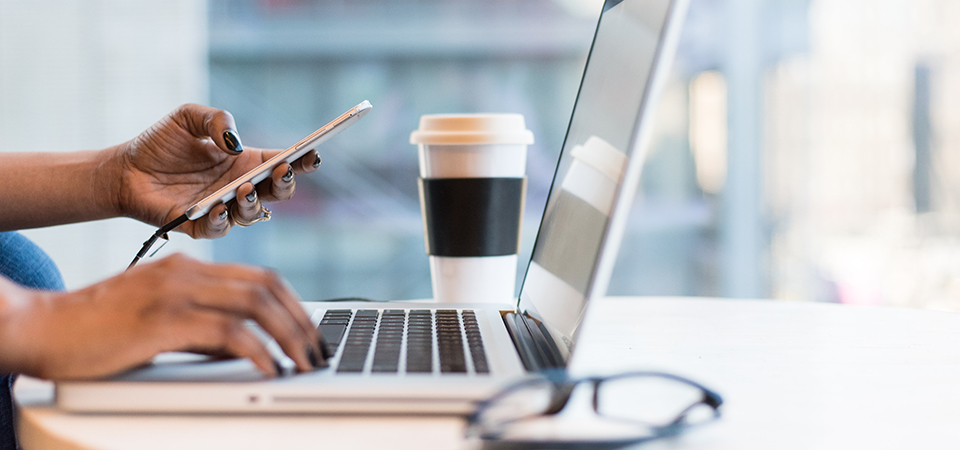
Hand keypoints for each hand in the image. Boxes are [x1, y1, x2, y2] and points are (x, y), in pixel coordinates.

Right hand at [0, 254, 322, 379]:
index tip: (310, 332)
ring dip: (289, 336)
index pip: (260, 276)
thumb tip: (244, 348)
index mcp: (188, 267)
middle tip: (318, 351)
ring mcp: (175, 292)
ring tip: (304, 363)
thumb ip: (202, 327)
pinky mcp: (163, 320)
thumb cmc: (96, 330)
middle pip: (267, 286)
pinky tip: (270, 369)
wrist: (41, 327)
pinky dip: (258, 351)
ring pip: (255, 304)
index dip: (294, 304)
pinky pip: (228, 332)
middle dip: (302, 321)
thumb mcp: (159, 320)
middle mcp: (186, 272)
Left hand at [111, 104, 321, 237]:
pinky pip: (219, 228)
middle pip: (278, 193)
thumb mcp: (188, 117)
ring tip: (244, 188)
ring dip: (254, 202)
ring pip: (253, 214)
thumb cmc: (160, 143)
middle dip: (286, 183)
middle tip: (282, 171)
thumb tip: (235, 142)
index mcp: (245, 162)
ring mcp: (223, 209)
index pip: (283, 163)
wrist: (124, 170)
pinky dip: (222, 219)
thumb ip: (216, 120)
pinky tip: (218, 206)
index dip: (302, 160)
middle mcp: (240, 187)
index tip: (313, 153)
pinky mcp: (200, 226)